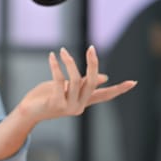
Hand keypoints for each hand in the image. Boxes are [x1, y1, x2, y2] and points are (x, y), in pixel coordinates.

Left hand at [16, 46, 136, 124]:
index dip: (118, 89)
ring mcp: (68, 107)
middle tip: (91, 48)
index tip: (133, 82)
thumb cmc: (45, 98)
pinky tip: (52, 57)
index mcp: (83, 102)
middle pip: (92, 82)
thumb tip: (105, 77)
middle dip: (93, 64)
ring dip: (69, 62)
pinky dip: (56, 66)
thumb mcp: (66, 88)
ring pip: (75, 80)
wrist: (27, 112)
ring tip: (63, 51)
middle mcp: (79, 106)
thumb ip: (82, 83)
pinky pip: (59, 80)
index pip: (104, 95)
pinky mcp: (56, 104)